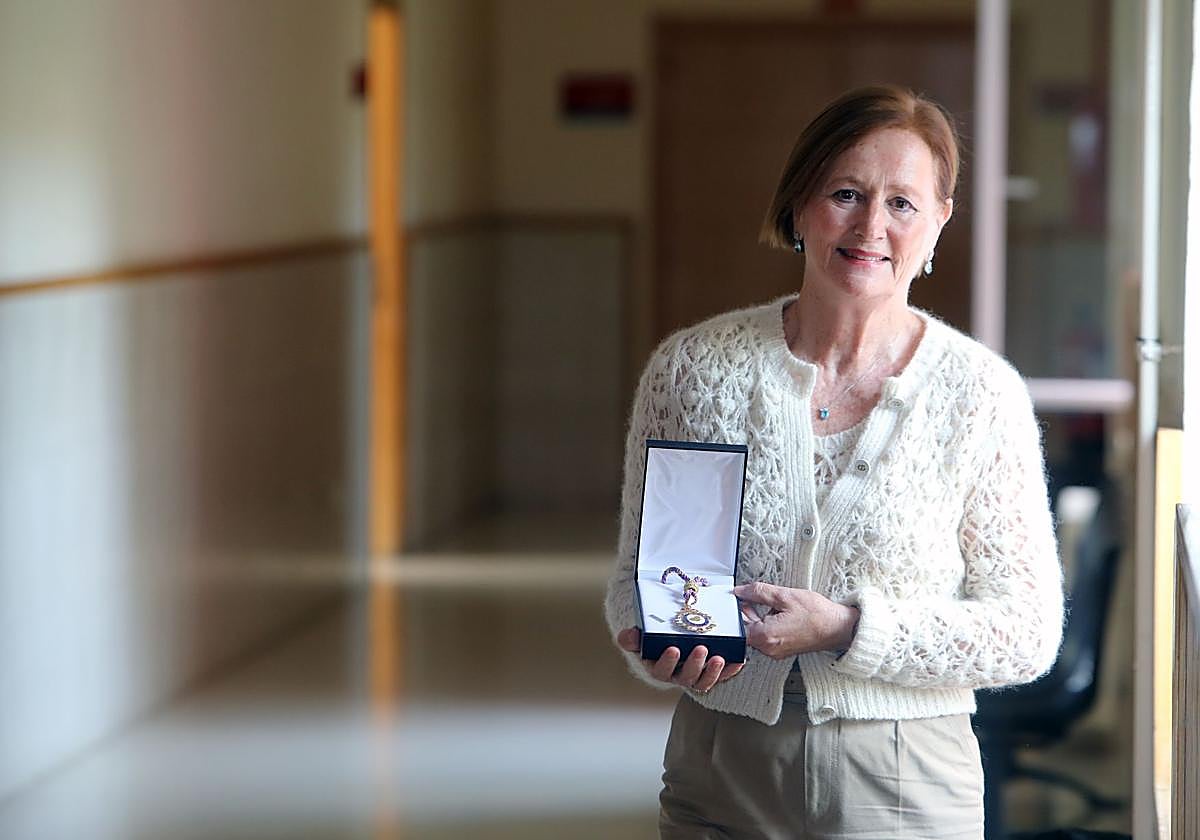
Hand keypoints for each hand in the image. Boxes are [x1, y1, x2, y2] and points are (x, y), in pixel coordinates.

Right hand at [616, 627, 743, 691]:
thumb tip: (626, 637)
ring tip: (718, 658)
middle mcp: (677, 676)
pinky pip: (721, 676)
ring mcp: (695, 676)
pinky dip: (730, 670)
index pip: (661, 671)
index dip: (667, 662)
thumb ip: (632, 638)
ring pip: (703, 681)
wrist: (668, 638)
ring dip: (712, 672)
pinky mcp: (710, 673)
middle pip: (686, 677)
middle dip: (694, 664)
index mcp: (658, 668)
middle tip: (701, 649)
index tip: (673, 648)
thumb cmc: (654, 639)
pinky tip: (737, 661)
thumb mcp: (641, 637)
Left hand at [733, 582, 859, 659]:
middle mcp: (769, 648)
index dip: (736, 608)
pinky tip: (780, 614)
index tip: (739, 598)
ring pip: (756, 633)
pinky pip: (767, 637)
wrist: (839, 628)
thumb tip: (741, 591)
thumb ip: (758, 592)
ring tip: (774, 605)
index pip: (737, 625)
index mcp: (765, 636)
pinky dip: (768, 625)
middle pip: (745, 629)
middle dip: (747, 612)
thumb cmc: (817, 614)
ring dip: (758, 618)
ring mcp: (776, 652)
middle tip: (756, 597)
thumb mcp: (784, 595)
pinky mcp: (783, 650)